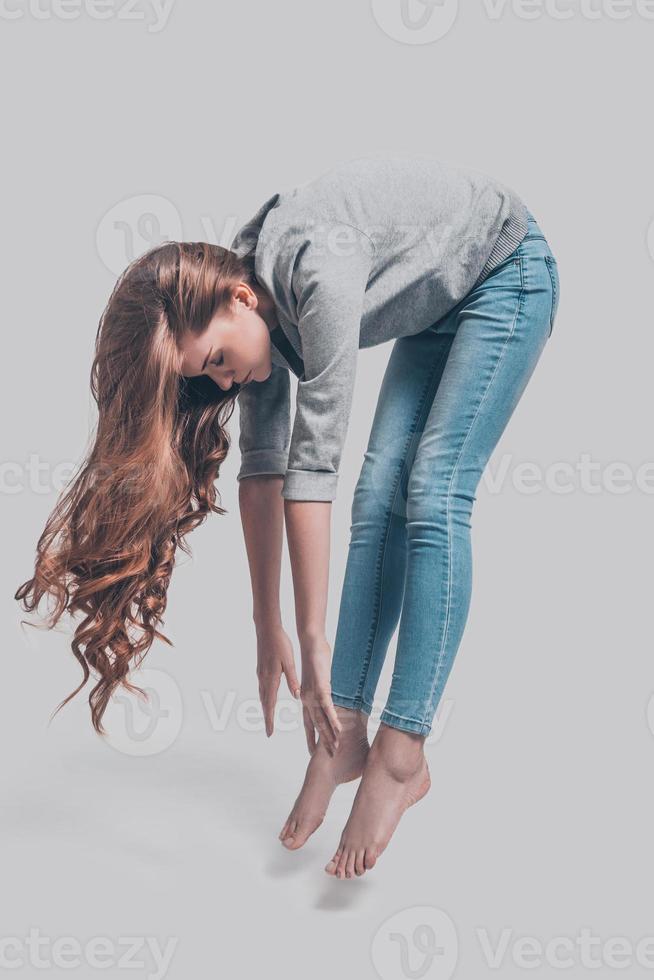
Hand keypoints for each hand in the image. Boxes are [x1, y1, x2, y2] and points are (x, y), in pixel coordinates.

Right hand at [256, 623, 300, 737]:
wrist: (266, 630)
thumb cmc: (280, 644)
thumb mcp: (290, 662)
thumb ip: (293, 679)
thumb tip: (296, 696)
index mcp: (271, 678)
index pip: (270, 704)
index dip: (270, 719)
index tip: (270, 732)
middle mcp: (263, 678)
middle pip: (264, 703)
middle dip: (267, 718)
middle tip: (269, 731)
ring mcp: (260, 674)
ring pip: (262, 696)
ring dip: (265, 708)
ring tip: (268, 719)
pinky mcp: (261, 669)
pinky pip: (262, 688)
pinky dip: (264, 698)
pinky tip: (268, 699)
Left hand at [300, 635, 341, 756]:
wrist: (310, 643)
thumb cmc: (314, 656)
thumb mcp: (318, 676)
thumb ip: (321, 687)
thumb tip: (325, 693)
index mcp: (305, 696)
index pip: (308, 721)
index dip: (310, 736)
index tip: (312, 751)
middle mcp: (306, 699)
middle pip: (315, 725)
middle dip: (322, 742)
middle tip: (328, 756)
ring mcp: (313, 695)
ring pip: (322, 720)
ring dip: (329, 735)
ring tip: (335, 749)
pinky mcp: (321, 689)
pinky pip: (328, 708)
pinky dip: (333, 720)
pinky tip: (339, 731)